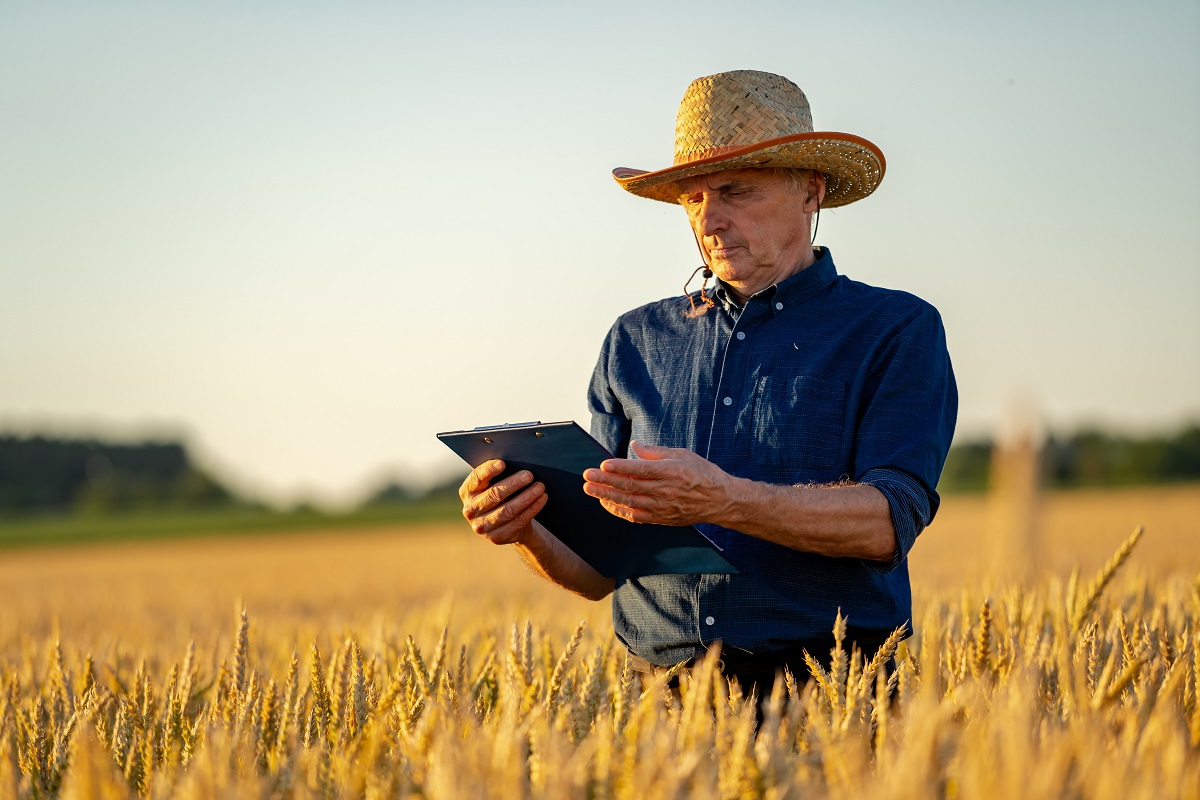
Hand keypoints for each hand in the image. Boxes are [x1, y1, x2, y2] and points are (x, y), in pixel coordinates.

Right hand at [459, 460, 547, 544]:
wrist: (505, 523)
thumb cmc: (500, 494)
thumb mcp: (494, 483)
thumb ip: (498, 473)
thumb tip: (516, 458)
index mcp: (467, 491)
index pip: (477, 478)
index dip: (489, 470)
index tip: (503, 463)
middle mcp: (471, 510)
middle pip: (494, 495)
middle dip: (513, 484)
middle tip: (529, 474)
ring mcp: (482, 526)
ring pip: (508, 510)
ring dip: (526, 497)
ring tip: (540, 486)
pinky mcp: (496, 537)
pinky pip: (518, 522)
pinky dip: (532, 509)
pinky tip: (542, 499)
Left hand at [581, 440, 733, 525]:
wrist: (720, 500)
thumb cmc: (702, 473)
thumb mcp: (682, 454)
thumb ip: (656, 451)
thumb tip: (634, 446)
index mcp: (671, 471)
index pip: (641, 470)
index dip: (620, 467)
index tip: (603, 464)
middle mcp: (665, 490)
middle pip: (630, 487)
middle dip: (606, 482)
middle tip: (587, 476)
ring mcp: (662, 507)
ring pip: (630, 502)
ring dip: (607, 496)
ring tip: (591, 490)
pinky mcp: (662, 518)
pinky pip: (637, 516)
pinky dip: (620, 511)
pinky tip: (607, 504)